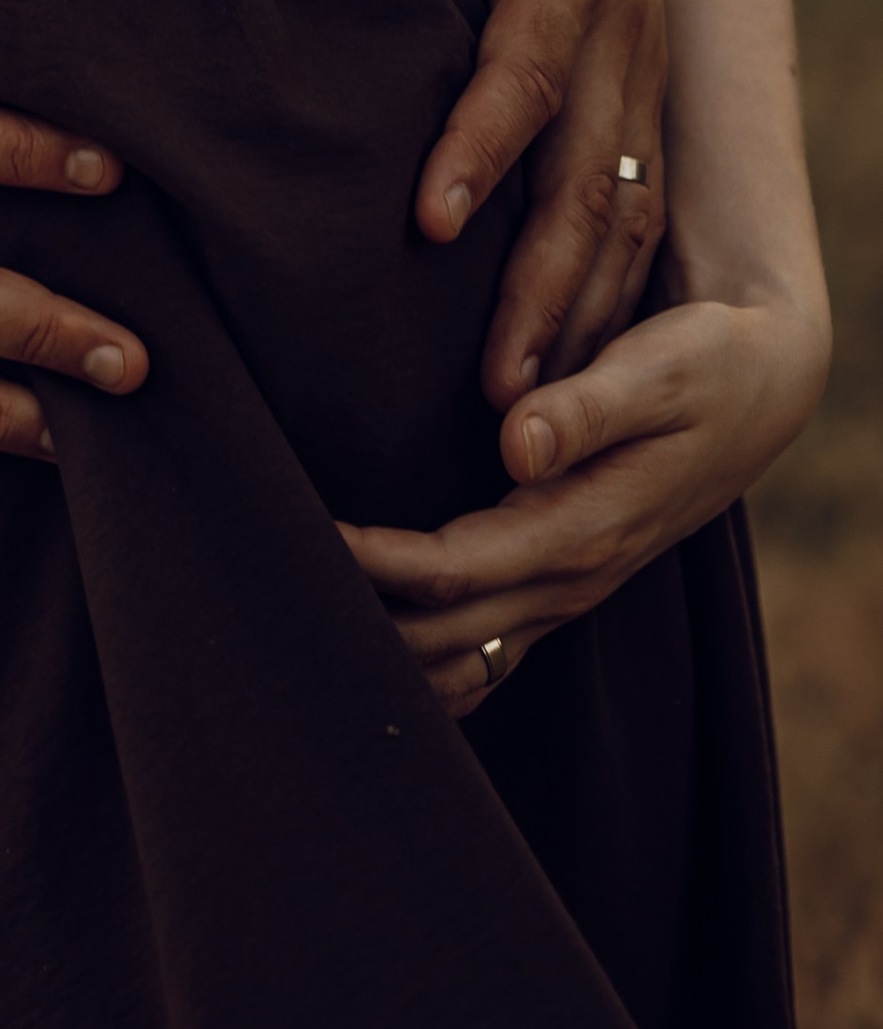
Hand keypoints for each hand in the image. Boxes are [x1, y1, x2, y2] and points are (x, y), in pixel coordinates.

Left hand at [322, 0, 668, 406]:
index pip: (525, 75)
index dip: (481, 149)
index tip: (431, 222)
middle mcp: (615, 28)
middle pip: (589, 181)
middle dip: (546, 291)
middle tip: (498, 398)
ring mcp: (636, 58)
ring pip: (623, 208)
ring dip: (583, 312)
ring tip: (529, 414)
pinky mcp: (634, 73)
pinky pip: (634, 197)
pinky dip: (610, 284)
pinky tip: (571, 358)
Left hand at [341, 291, 828, 712]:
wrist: (758, 387)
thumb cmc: (703, 364)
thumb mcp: (658, 369)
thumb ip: (585, 408)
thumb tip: (516, 443)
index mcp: (584, 528)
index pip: (457, 571)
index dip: (376, 563)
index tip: (306, 536)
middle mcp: (571, 578)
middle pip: (444, 638)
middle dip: (359, 621)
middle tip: (270, 583)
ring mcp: (565, 590)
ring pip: (462, 663)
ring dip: (384, 656)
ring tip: (296, 621)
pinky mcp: (556, 580)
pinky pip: (483, 653)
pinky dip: (421, 662)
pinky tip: (362, 642)